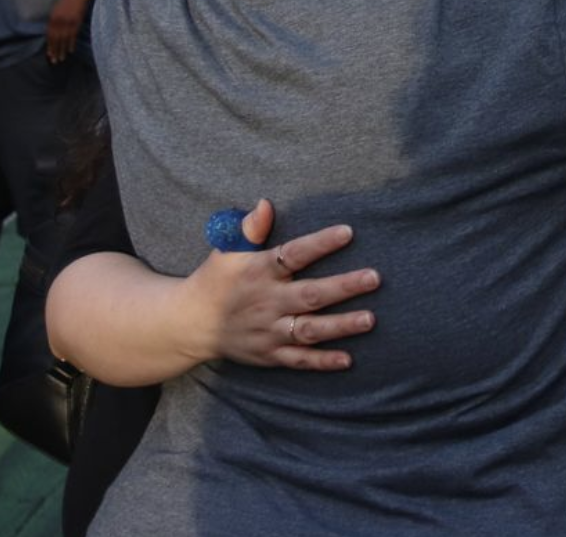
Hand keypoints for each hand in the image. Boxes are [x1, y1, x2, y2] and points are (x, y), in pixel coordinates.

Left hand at [44, 0, 93, 63]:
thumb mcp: (58, 8)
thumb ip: (55, 19)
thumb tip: (53, 31)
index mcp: (52, 17)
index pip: (49, 35)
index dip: (49, 45)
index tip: (49, 54)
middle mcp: (58, 21)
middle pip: (55, 39)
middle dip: (54, 51)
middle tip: (54, 61)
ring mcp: (67, 22)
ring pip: (63, 40)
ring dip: (62, 50)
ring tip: (61, 59)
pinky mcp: (76, 22)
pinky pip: (72, 36)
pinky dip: (71, 44)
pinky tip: (70, 51)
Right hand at [183, 200, 378, 370]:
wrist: (191, 323)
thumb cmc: (216, 279)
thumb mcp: (226, 250)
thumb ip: (249, 228)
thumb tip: (266, 204)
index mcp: (260, 272)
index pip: (293, 255)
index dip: (320, 243)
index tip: (348, 231)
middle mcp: (268, 303)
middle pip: (310, 295)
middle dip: (343, 287)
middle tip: (374, 277)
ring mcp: (270, 331)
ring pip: (310, 330)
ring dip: (341, 326)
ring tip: (370, 319)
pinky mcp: (270, 355)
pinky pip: (299, 360)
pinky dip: (322, 361)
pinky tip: (348, 359)